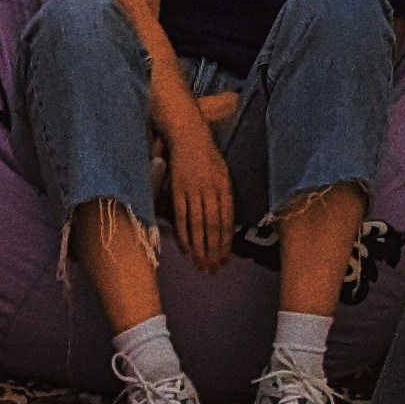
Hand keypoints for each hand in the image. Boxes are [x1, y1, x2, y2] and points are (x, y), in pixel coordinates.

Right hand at [165, 112, 235, 275]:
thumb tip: (224, 224)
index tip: (225, 260)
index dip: (226, 242)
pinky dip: (183, 235)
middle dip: (213, 250)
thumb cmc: (206, 155)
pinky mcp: (177, 190)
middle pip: (213, 227)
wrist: (188, 135)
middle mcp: (210, 189)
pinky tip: (186, 250)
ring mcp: (193, 191)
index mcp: (224, 186)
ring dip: (199, 248)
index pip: (227, 221)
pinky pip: (181, 218)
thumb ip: (224, 197)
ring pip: (197, 225)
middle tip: (213, 269)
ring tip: (200, 265)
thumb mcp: (222, 173)